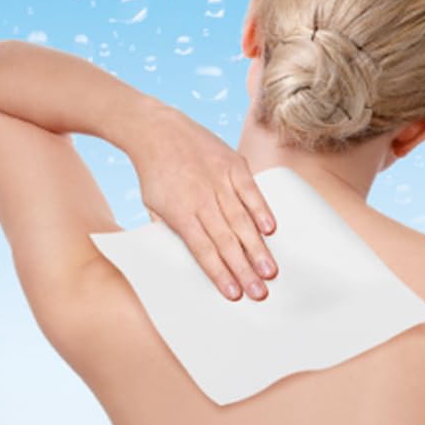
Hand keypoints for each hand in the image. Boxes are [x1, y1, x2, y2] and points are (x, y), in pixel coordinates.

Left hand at [126, 105, 277, 300]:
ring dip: (257, 247)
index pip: (203, 249)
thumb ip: (174, 230)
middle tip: (260, 292)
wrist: (157, 130)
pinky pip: (250, 190)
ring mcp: (219, 180)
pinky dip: (261, 209)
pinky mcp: (233, 164)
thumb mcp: (154, 206)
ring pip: (241, 220)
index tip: (234, 294)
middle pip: (226, 240)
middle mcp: (201, 198)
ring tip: (271, 270)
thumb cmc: (155, 174)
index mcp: (180, 213)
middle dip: (244, 269)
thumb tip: (192, 255)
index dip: (219, 273)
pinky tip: (271, 230)